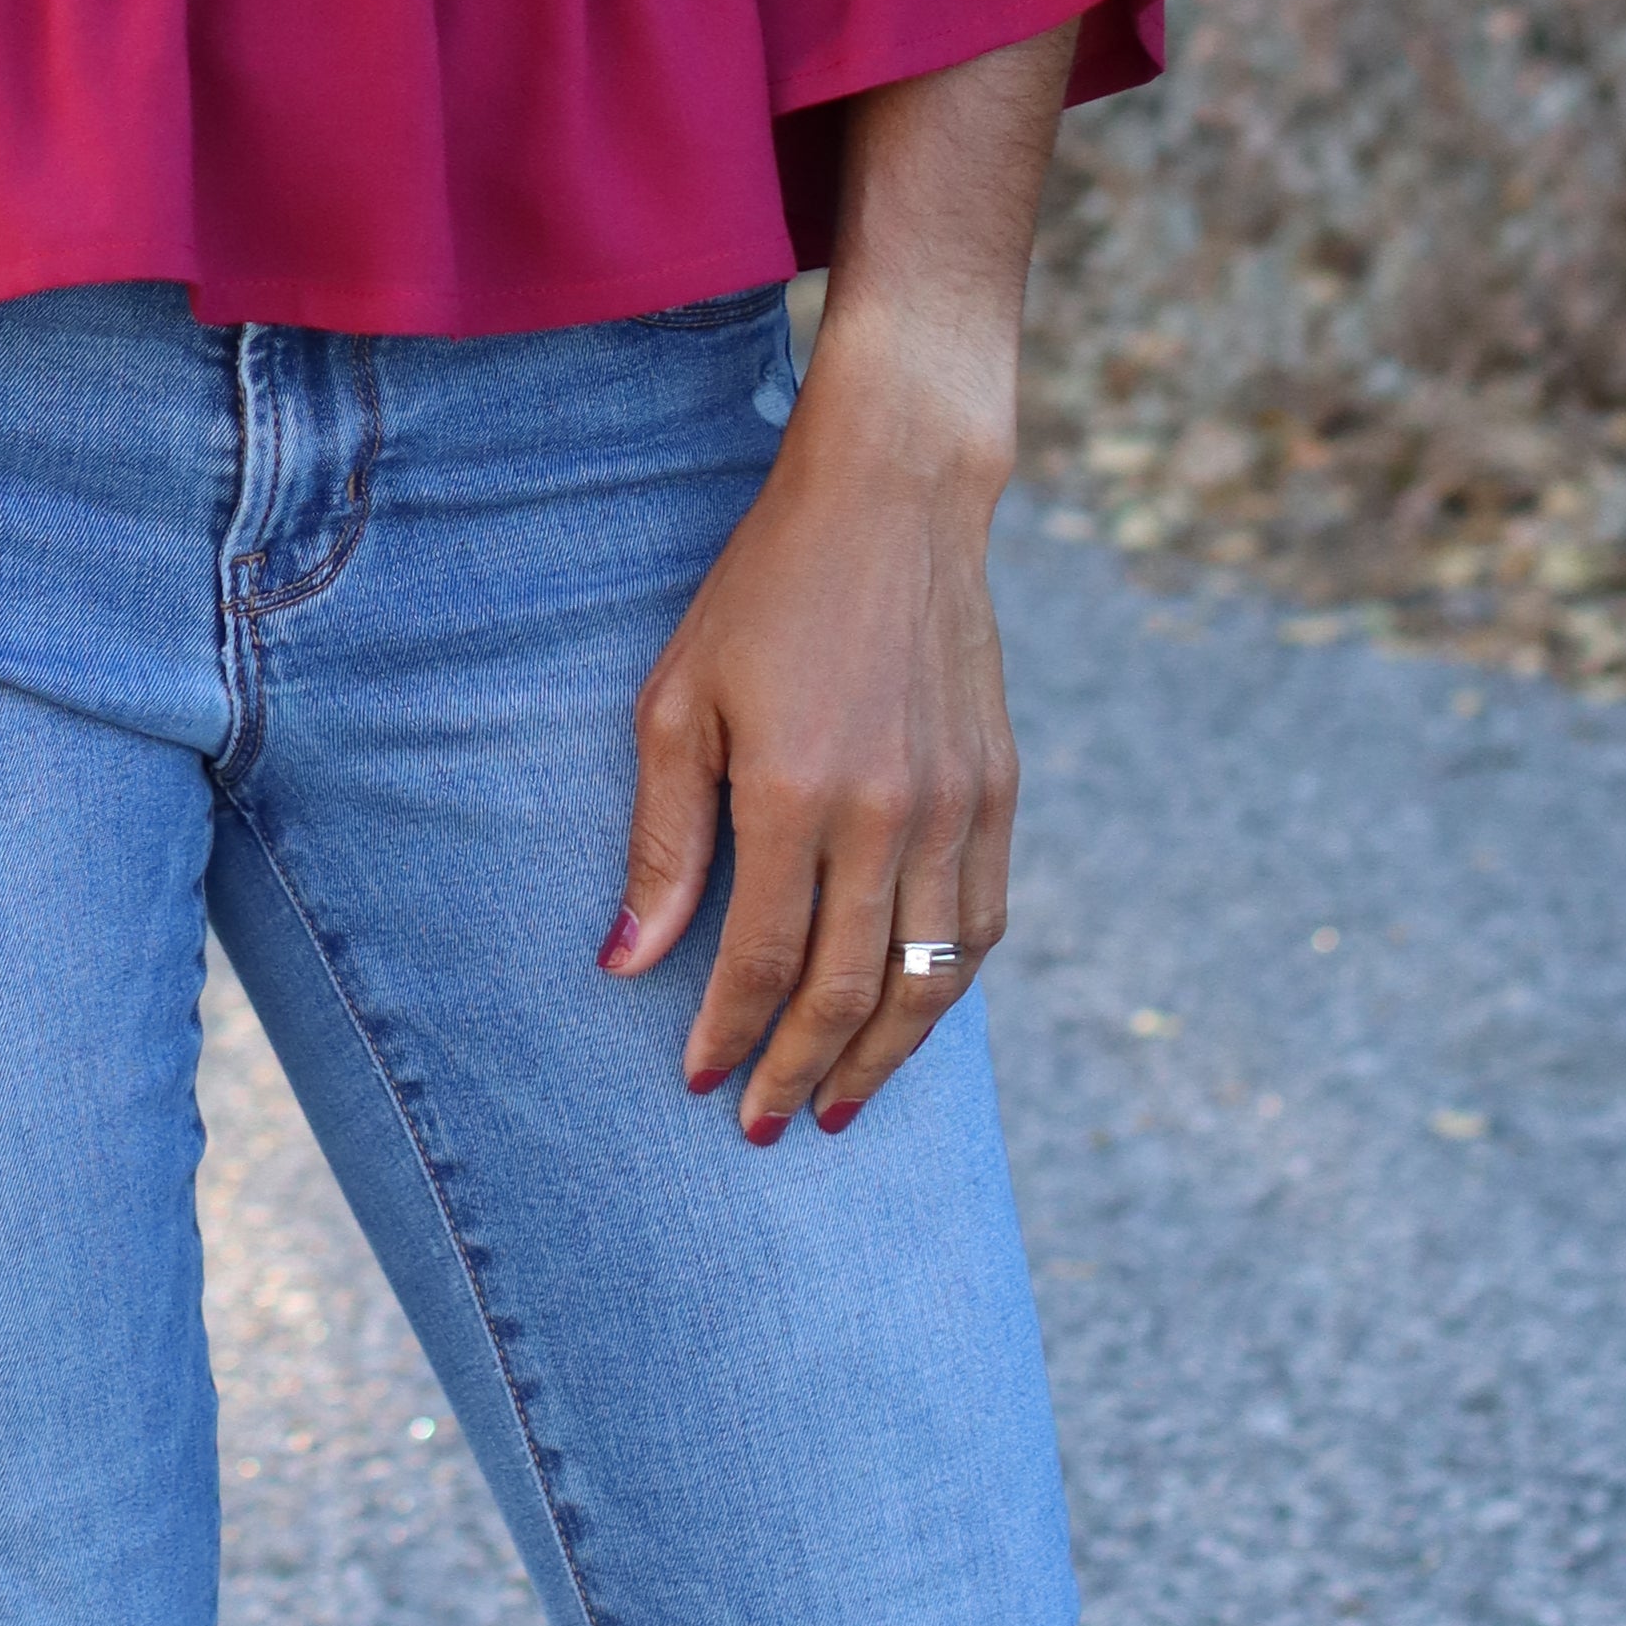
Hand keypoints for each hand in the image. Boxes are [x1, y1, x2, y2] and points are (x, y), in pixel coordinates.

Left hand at [593, 22, 1068, 1137]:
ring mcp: (957, 808)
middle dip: (799, 1072)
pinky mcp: (1000, 791)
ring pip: (926, 980)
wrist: (893, 499)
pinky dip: (945, 989)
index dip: (727, 1032)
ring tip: (835, 1106)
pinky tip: (908, 1015)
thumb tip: (626, 967)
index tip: (697, 1081)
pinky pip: (983, 927)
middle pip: (847, 991)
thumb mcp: (680, 700)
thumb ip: (661, 841)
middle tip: (763, 1126)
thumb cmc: (762, 592)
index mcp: (798, 794)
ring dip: (879, 1057)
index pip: (763, 960)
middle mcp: (890, 816)